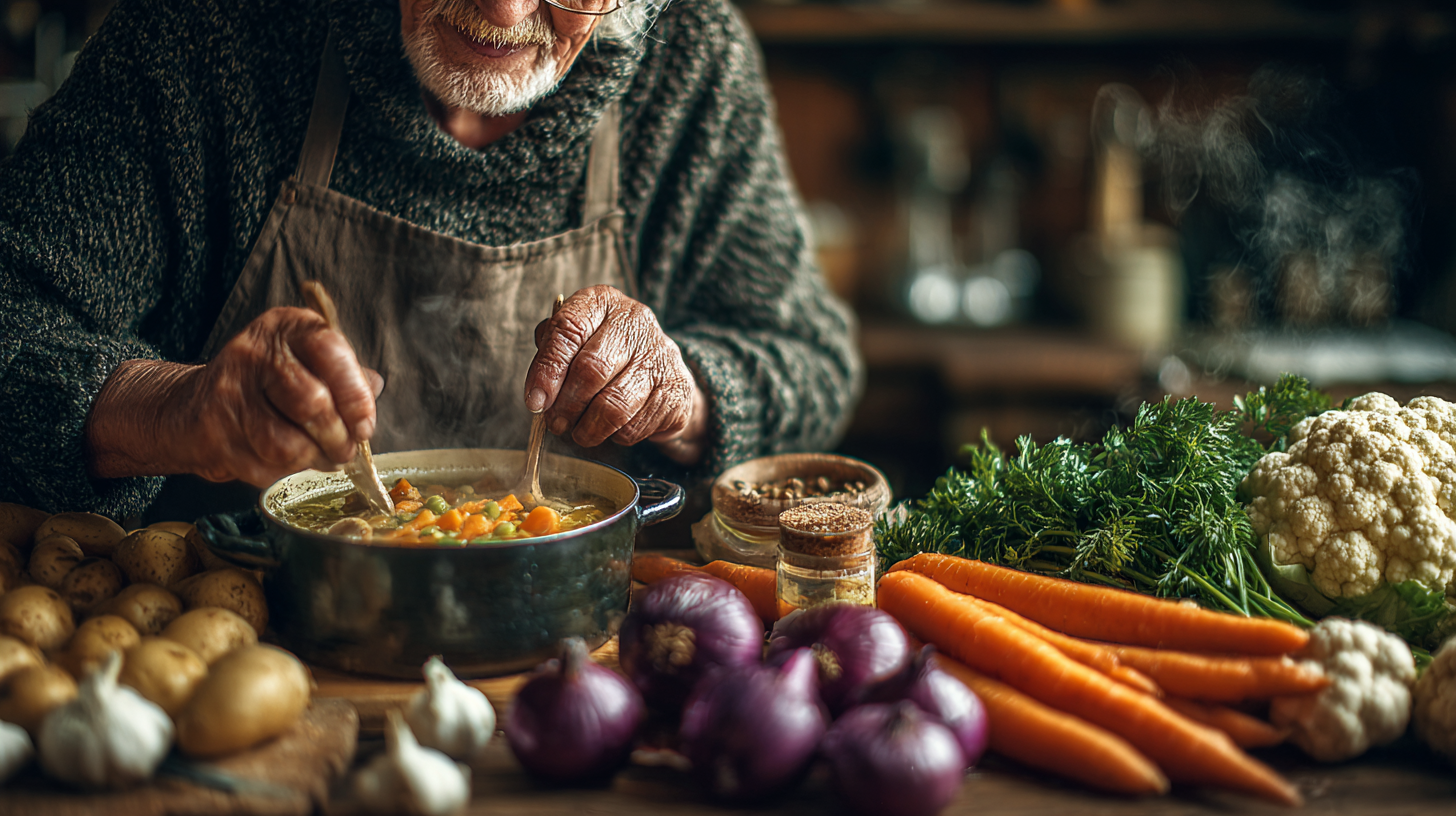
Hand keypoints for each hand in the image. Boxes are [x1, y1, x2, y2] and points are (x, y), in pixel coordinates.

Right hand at [87, 307, 382, 485]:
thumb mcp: (306, 364)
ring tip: (318, 458)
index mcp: (286, 327)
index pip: (330, 350)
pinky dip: (285, 473)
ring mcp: (228, 391)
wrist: (190, 408)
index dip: (355, 395)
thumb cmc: (265, 388)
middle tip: (345, 451)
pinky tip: (286, 463)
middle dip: (338, 438)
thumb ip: (343, 373)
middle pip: (312, 403)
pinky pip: (264, 466)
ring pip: (288, 444)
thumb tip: (375, 386)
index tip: (365, 425)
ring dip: (313, 461)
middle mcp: (254, 352)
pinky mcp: (212, 430)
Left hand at [524, 286, 707, 463]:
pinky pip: (636, 425)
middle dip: (567, 405)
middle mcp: (635, 321)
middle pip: (592, 369)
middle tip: (555, 424)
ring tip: (580, 434)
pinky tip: (612, 429)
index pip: (569, 330)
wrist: (660, 370)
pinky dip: (617, 436)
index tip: (535, 401)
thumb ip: (552, 357)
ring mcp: (661, 354)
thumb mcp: (575, 342)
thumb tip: (538, 394)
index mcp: (602, 302)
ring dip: (589, 429)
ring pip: (615, 404)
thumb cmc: (606, 354)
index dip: (548, 369)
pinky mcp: (677, 389)